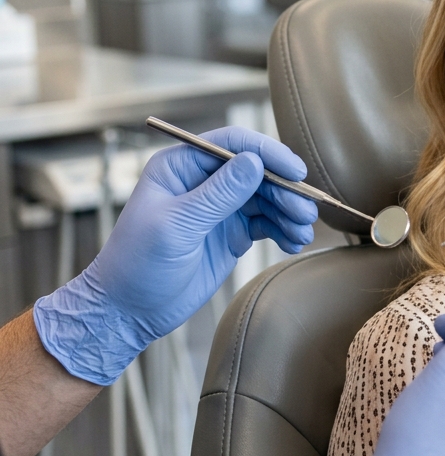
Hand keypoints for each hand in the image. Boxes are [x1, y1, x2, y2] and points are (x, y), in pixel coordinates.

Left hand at [34, 128, 318, 385]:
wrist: (129, 311)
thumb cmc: (137, 265)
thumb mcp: (177, 226)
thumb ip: (218, 194)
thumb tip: (254, 161)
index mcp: (181, 167)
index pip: (232, 144)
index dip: (267, 153)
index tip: (295, 171)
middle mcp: (203, 181)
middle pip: (257, 171)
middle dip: (285, 189)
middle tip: (304, 212)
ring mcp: (220, 207)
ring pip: (266, 197)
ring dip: (289, 211)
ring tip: (302, 231)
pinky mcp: (232, 232)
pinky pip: (266, 222)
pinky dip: (283, 230)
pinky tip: (294, 242)